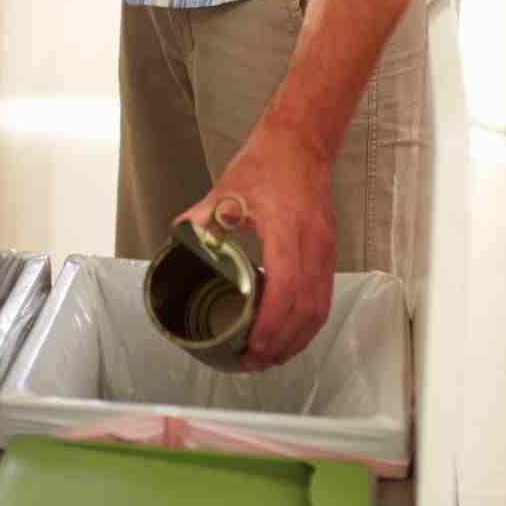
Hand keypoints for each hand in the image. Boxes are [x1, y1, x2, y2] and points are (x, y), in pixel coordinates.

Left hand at [178, 117, 337, 371]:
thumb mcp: (225, 190)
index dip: (271, 325)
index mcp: (285, 230)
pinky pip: (324, 298)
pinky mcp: (329, 253)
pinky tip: (291, 335)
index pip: (285, 288)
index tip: (251, 346)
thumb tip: (177, 244)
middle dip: (281, 344)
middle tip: (254, 362)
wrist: (301, 142)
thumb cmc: (265, 163)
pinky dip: (309, 324)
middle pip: (305, 310)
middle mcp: (311, 245)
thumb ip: (201, 220)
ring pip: (319, 309)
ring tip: (270, 357)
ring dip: (297, 340)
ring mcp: (325, 250)